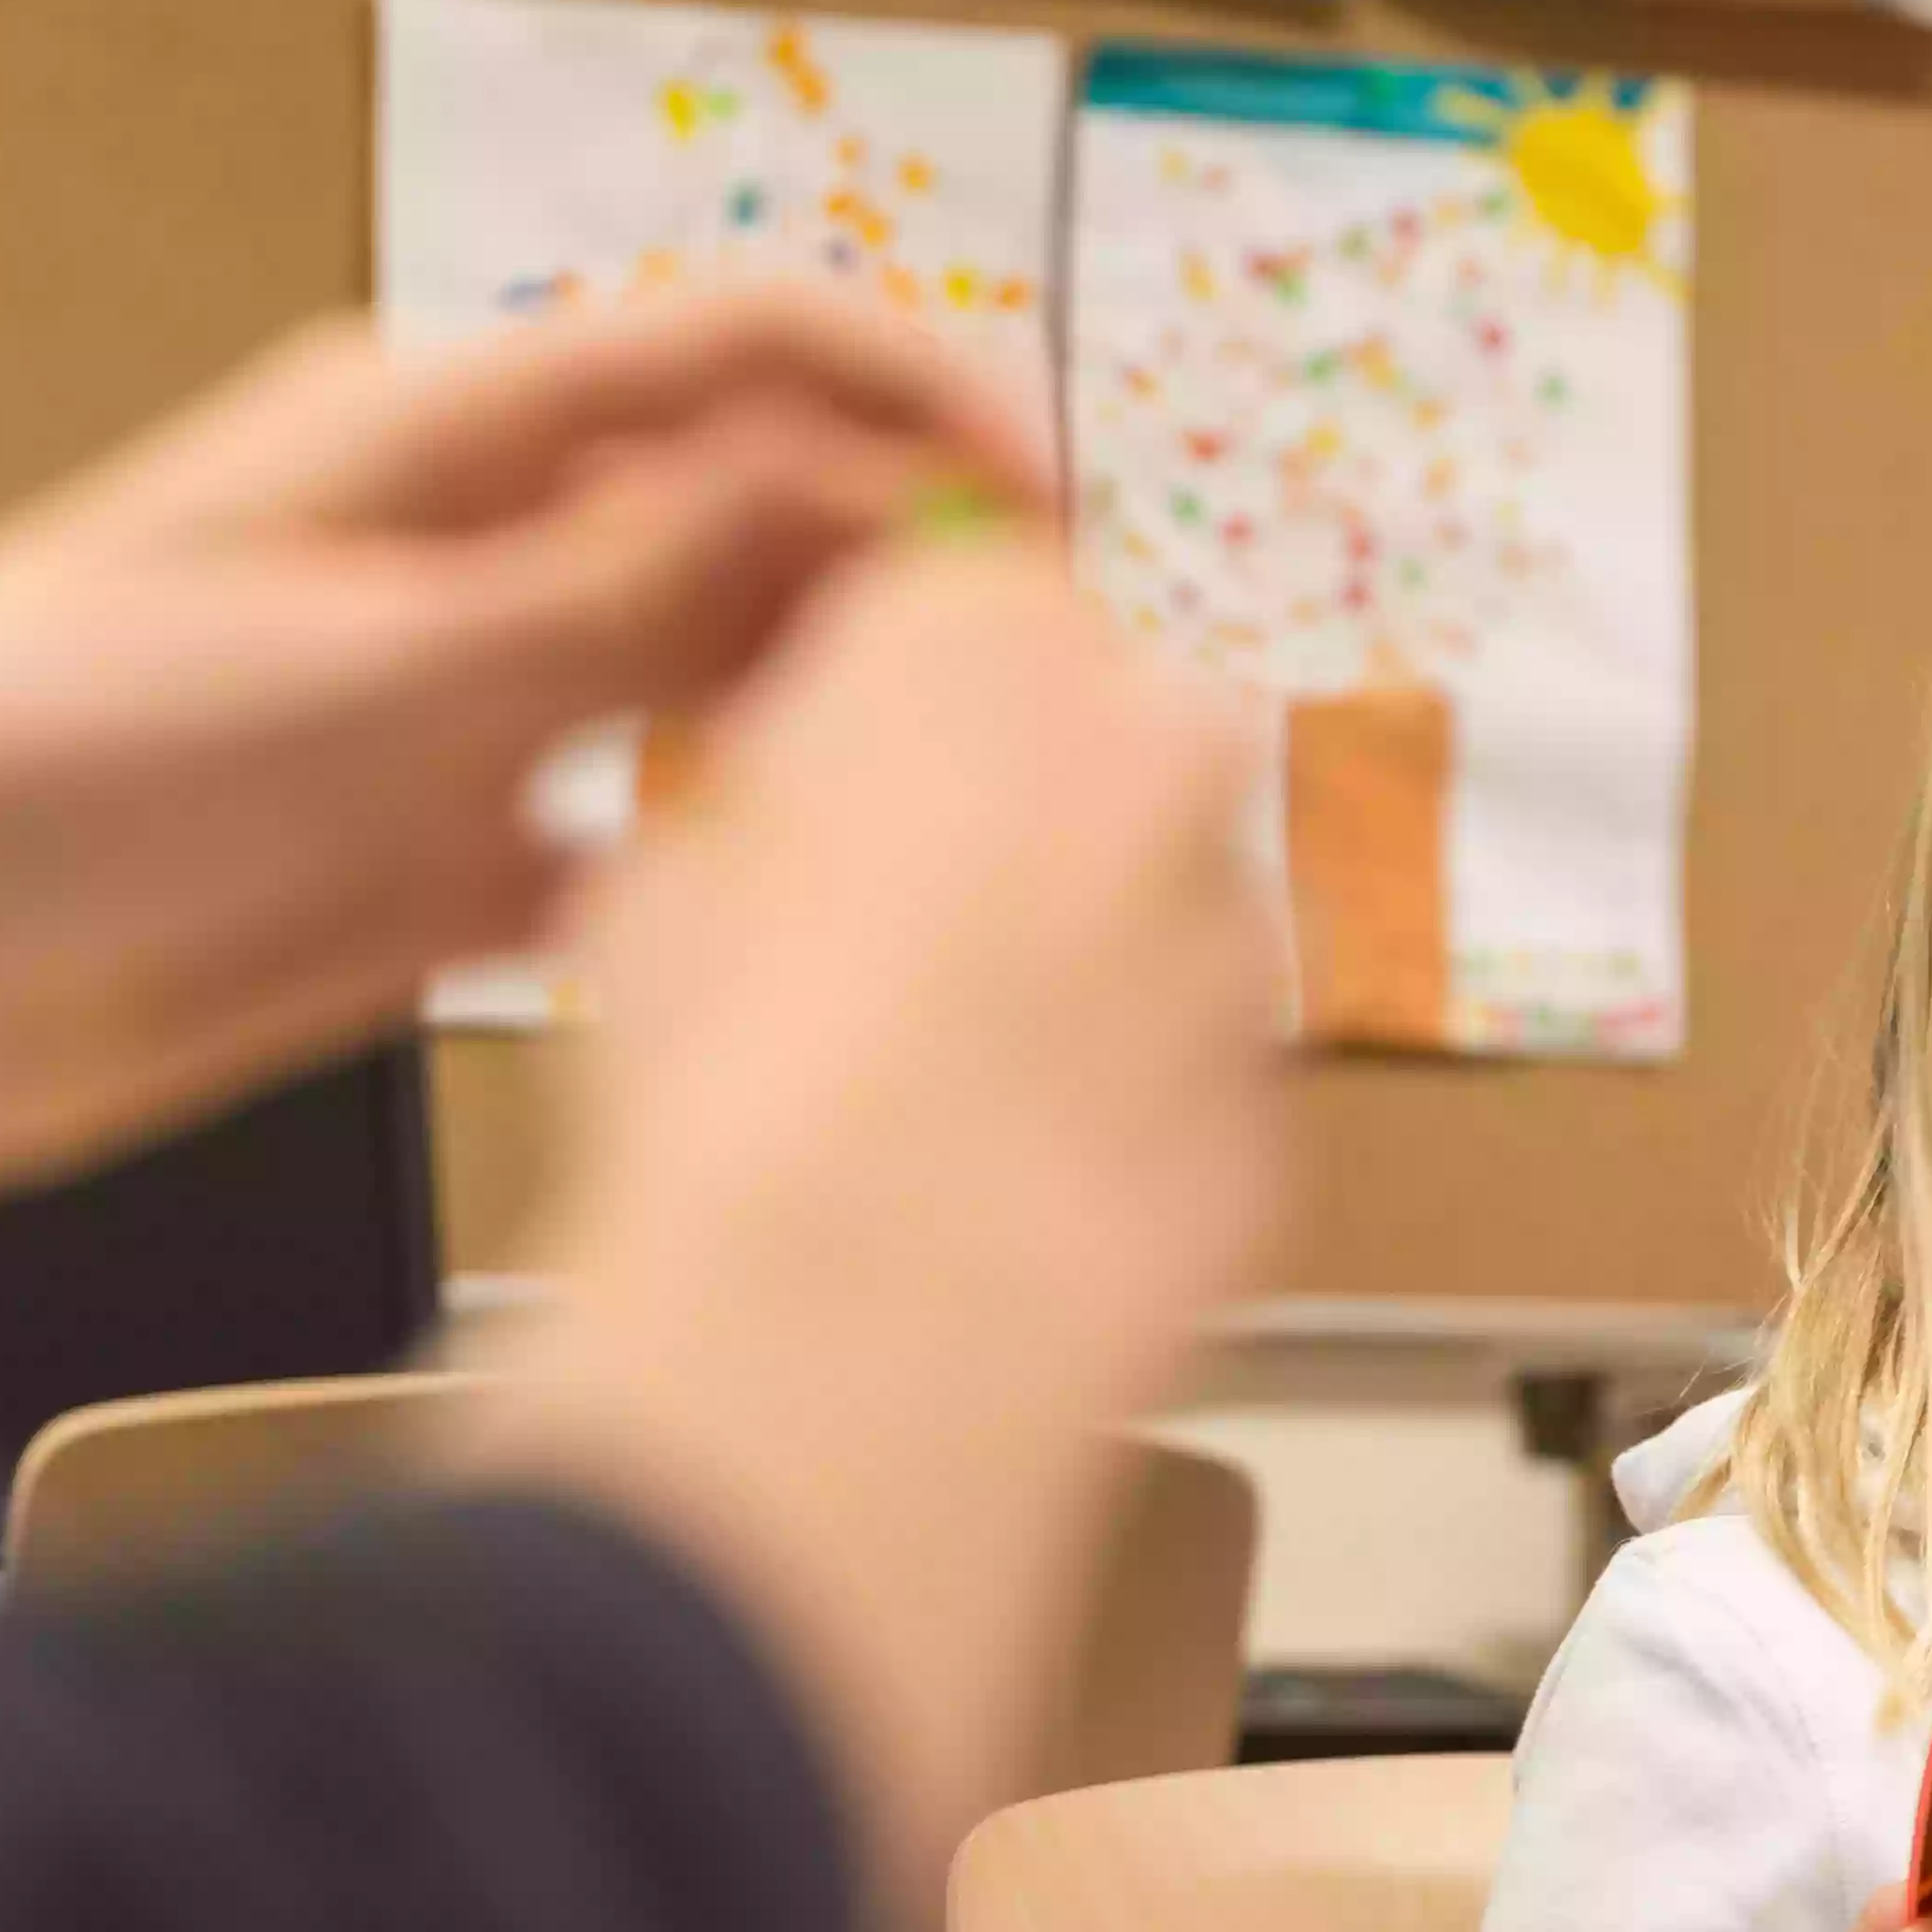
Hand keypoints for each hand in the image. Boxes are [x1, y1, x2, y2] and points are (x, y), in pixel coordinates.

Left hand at [0, 288, 1048, 1308]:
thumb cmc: (47, 764)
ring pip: (717, 686)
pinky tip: (778, 942)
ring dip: (835, 732)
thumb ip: (605, 594)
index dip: (916, 397)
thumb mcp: (360, 664)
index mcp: (441, 438)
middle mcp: (472, 555)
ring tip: (946, 828)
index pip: (740, 353)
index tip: (1048, 508)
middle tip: (1047, 711)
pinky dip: (719, 882)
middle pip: (759, 519)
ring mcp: (463, 713)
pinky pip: (636, 855)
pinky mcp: (439, 871)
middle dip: (912, 579)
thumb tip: (823, 489)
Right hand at [471, 543, 1289, 1930]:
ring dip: (1092, 991)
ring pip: (1174, 931)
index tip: (844, 803)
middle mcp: (1154, 752)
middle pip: (1110, 751)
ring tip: (952, 1119)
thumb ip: (749, 832)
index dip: (899, 720)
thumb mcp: (650, 900)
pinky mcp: (1280, 1113)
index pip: (970, 606)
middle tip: (907, 958)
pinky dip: (1132, 1137)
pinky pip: (1202, 1096)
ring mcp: (1241, 939)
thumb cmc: (723, 1072)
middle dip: (1032, 833)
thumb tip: (759, 868)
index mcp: (982, 639)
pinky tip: (1019, 1218)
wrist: (858, 1324)